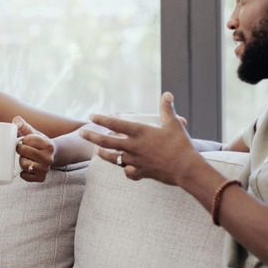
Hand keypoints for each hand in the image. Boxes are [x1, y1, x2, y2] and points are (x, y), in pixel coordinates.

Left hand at [14, 116, 54, 181]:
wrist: (52, 154)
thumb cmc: (39, 143)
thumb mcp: (34, 132)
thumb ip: (23, 125)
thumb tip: (15, 122)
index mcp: (48, 145)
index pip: (27, 140)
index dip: (24, 139)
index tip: (27, 141)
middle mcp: (49, 158)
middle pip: (24, 152)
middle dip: (21, 149)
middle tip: (24, 149)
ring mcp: (45, 169)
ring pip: (23, 164)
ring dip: (22, 160)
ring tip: (27, 157)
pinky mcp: (41, 178)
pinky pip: (24, 176)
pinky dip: (23, 172)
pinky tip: (27, 167)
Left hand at [80, 92, 199, 184]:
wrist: (186, 170)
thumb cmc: (180, 145)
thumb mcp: (174, 124)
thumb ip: (167, 109)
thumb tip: (167, 94)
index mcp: (140, 132)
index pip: (115, 123)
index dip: (102, 119)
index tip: (92, 116)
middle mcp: (133, 147)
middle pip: (106, 141)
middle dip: (92, 136)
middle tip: (81, 133)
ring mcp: (135, 161)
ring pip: (113, 158)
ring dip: (103, 153)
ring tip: (97, 150)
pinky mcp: (141, 172)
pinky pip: (127, 171)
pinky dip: (124, 169)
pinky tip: (124, 168)